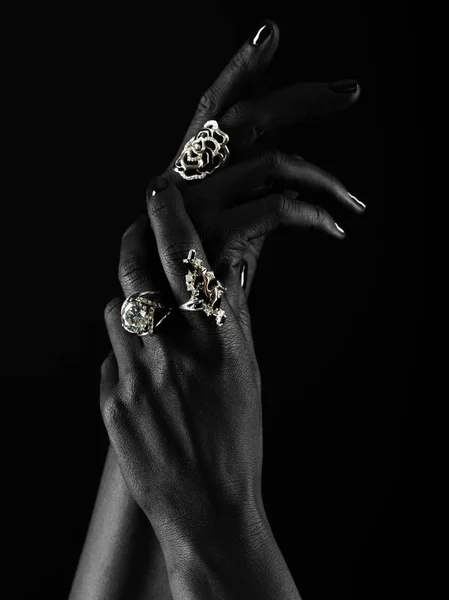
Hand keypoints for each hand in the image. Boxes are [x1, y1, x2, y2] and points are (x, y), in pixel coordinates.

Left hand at [100, 184, 265, 557]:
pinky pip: (109, 357)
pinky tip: (144, 380)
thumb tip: (225, 271)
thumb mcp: (246, 374)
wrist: (208, 509)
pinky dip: (124, 355)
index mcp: (218, 345)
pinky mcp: (110, 403)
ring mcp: (136, 380)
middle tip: (137, 231)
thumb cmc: (236, 440)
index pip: (189, 264)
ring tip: (150, 329)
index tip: (160, 193)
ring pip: (117, 311)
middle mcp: (173, 355)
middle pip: (136, 275)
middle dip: (133, 242)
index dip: (171, 221)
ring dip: (130, 306)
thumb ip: (231, 320)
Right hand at [150, 19, 364, 295]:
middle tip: (350, 91)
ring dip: (324, 179)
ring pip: (273, 163)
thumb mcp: (229, 228)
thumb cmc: (203, 276)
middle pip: (242, 118)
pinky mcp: (211, 235)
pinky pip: (279, 207)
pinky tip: (334, 229)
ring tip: (352, 201)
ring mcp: (194, 205)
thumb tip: (287, 177)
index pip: (211, 108)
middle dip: (298, 98)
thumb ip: (250, 195)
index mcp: (188, 172)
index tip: (269, 34)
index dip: (239, 70)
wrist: (175, 330)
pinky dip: (315, 215)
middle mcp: (184, 178)